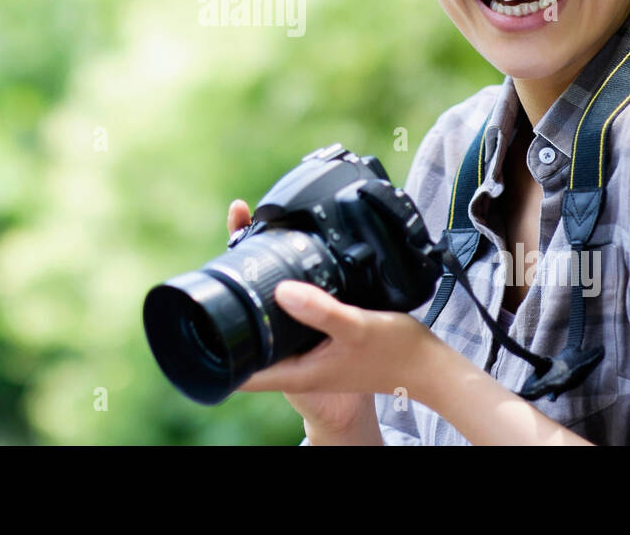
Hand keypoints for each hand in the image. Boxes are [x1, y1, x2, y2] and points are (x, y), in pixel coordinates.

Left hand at [225, 199, 439, 434]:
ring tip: (244, 258)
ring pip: (270, 325)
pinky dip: (283, 295)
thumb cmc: (396, 352)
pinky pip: (292, 316)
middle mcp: (299, 363)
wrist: (429, 364)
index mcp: (297, 371)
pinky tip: (284, 271)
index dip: (215, 349)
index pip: (240, 371)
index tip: (200, 315)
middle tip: (223, 264)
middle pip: (249, 340)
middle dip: (232, 308)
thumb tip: (281, 290)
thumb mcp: (356, 326)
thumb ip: (320, 310)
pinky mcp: (325, 337)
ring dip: (256, 297)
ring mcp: (311, 351)